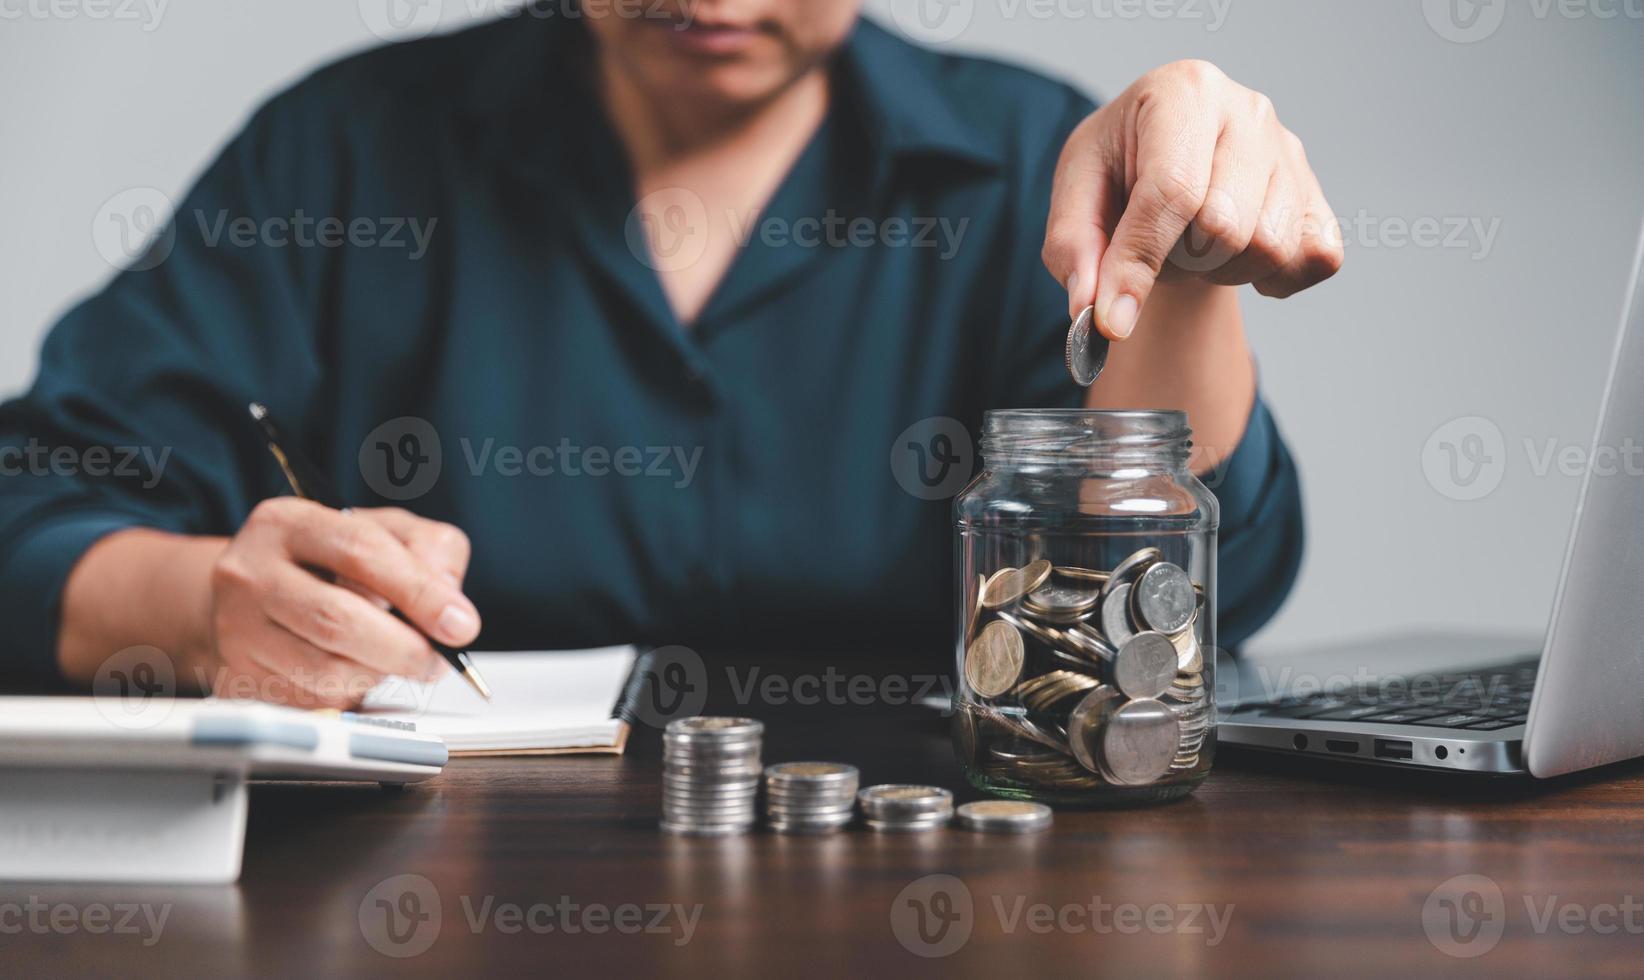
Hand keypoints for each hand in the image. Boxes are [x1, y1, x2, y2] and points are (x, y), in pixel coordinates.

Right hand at [205, 499, 479, 707]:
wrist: (254, 596)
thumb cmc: (332, 563)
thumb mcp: (386, 533)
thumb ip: (430, 552)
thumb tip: (451, 607)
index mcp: (287, 523)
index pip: (361, 553)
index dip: (419, 593)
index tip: (461, 626)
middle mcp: (249, 573)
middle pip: (337, 619)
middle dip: (404, 648)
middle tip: (438, 661)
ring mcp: (235, 630)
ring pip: (325, 670)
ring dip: (379, 674)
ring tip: (397, 660)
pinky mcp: (238, 678)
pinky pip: (312, 701)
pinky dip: (351, 694)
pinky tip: (357, 672)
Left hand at [1042, 60, 1343, 339]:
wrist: (1162, 162)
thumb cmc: (1117, 172)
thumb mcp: (1075, 195)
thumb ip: (1074, 250)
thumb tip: (1095, 311)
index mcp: (1182, 92)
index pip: (1172, 190)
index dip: (1138, 262)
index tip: (1112, 322)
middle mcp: (1247, 111)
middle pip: (1224, 226)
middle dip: (1179, 261)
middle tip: (1158, 247)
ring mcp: (1290, 151)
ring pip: (1270, 247)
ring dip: (1221, 271)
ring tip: (1192, 246)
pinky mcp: (1316, 192)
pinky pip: (1315, 260)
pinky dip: (1274, 279)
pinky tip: (1236, 256)